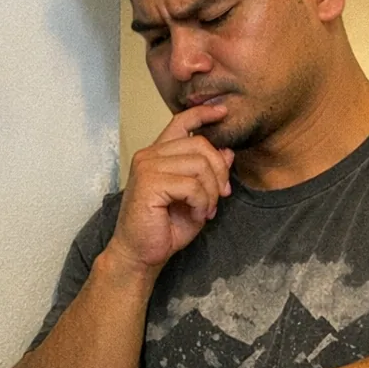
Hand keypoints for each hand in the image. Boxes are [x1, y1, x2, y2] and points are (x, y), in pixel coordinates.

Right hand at [107, 104, 235, 274]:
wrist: (140, 254)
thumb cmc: (164, 228)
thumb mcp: (196, 198)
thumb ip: (209, 174)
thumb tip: (228, 153)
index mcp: (158, 155)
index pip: (180, 121)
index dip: (203, 113)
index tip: (223, 112)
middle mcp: (150, 155)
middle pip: (200, 145)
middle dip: (219, 172)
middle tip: (220, 197)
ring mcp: (147, 167)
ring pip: (199, 165)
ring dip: (211, 192)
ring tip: (206, 210)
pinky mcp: (149, 183)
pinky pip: (191, 185)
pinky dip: (202, 202)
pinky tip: (198, 215)